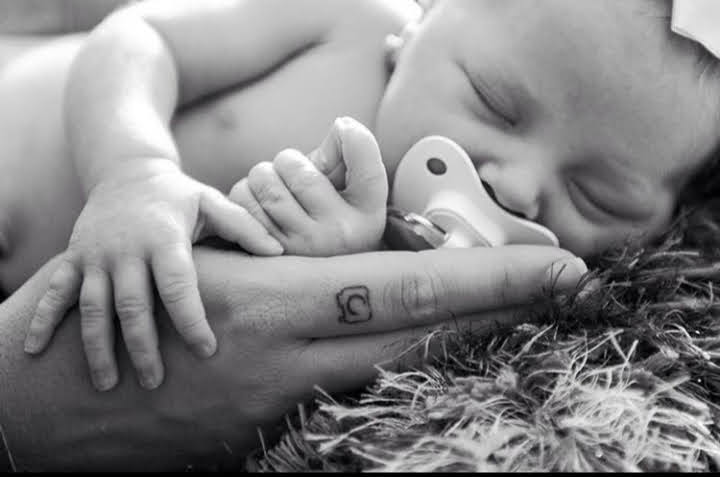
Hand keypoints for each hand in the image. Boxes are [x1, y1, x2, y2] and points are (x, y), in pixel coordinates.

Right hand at [1, 244, 587, 469]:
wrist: (54, 399)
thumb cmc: (126, 312)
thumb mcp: (207, 270)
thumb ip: (288, 277)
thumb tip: (361, 286)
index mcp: (276, 304)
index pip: (407, 286)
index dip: (488, 276)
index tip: (557, 265)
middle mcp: (293, 359)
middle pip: (422, 332)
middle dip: (498, 304)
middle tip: (563, 280)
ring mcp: (283, 407)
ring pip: (395, 369)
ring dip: (452, 338)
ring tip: (504, 308)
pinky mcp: (265, 438)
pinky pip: (348, 399)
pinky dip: (389, 373)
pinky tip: (414, 355)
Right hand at [23, 161, 283, 390]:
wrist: (127, 170)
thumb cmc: (179, 195)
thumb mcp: (212, 202)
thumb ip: (244, 228)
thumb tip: (280, 253)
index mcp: (164, 237)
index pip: (178, 284)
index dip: (191, 318)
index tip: (206, 350)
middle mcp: (126, 248)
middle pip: (132, 304)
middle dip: (142, 346)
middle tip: (154, 382)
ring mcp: (96, 254)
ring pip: (93, 306)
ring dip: (97, 346)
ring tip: (108, 384)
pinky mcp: (74, 257)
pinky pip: (55, 291)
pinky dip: (43, 320)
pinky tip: (36, 351)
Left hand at [229, 117, 387, 255]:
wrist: (320, 278)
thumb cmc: (335, 216)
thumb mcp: (355, 190)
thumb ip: (351, 152)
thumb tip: (342, 126)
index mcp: (369, 210)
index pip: (362, 153)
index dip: (349, 135)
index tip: (342, 128)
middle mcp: (341, 231)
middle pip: (294, 164)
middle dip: (286, 161)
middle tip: (293, 175)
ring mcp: (303, 245)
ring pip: (263, 180)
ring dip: (262, 177)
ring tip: (276, 191)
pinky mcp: (269, 253)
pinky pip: (243, 202)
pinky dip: (245, 195)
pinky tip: (260, 207)